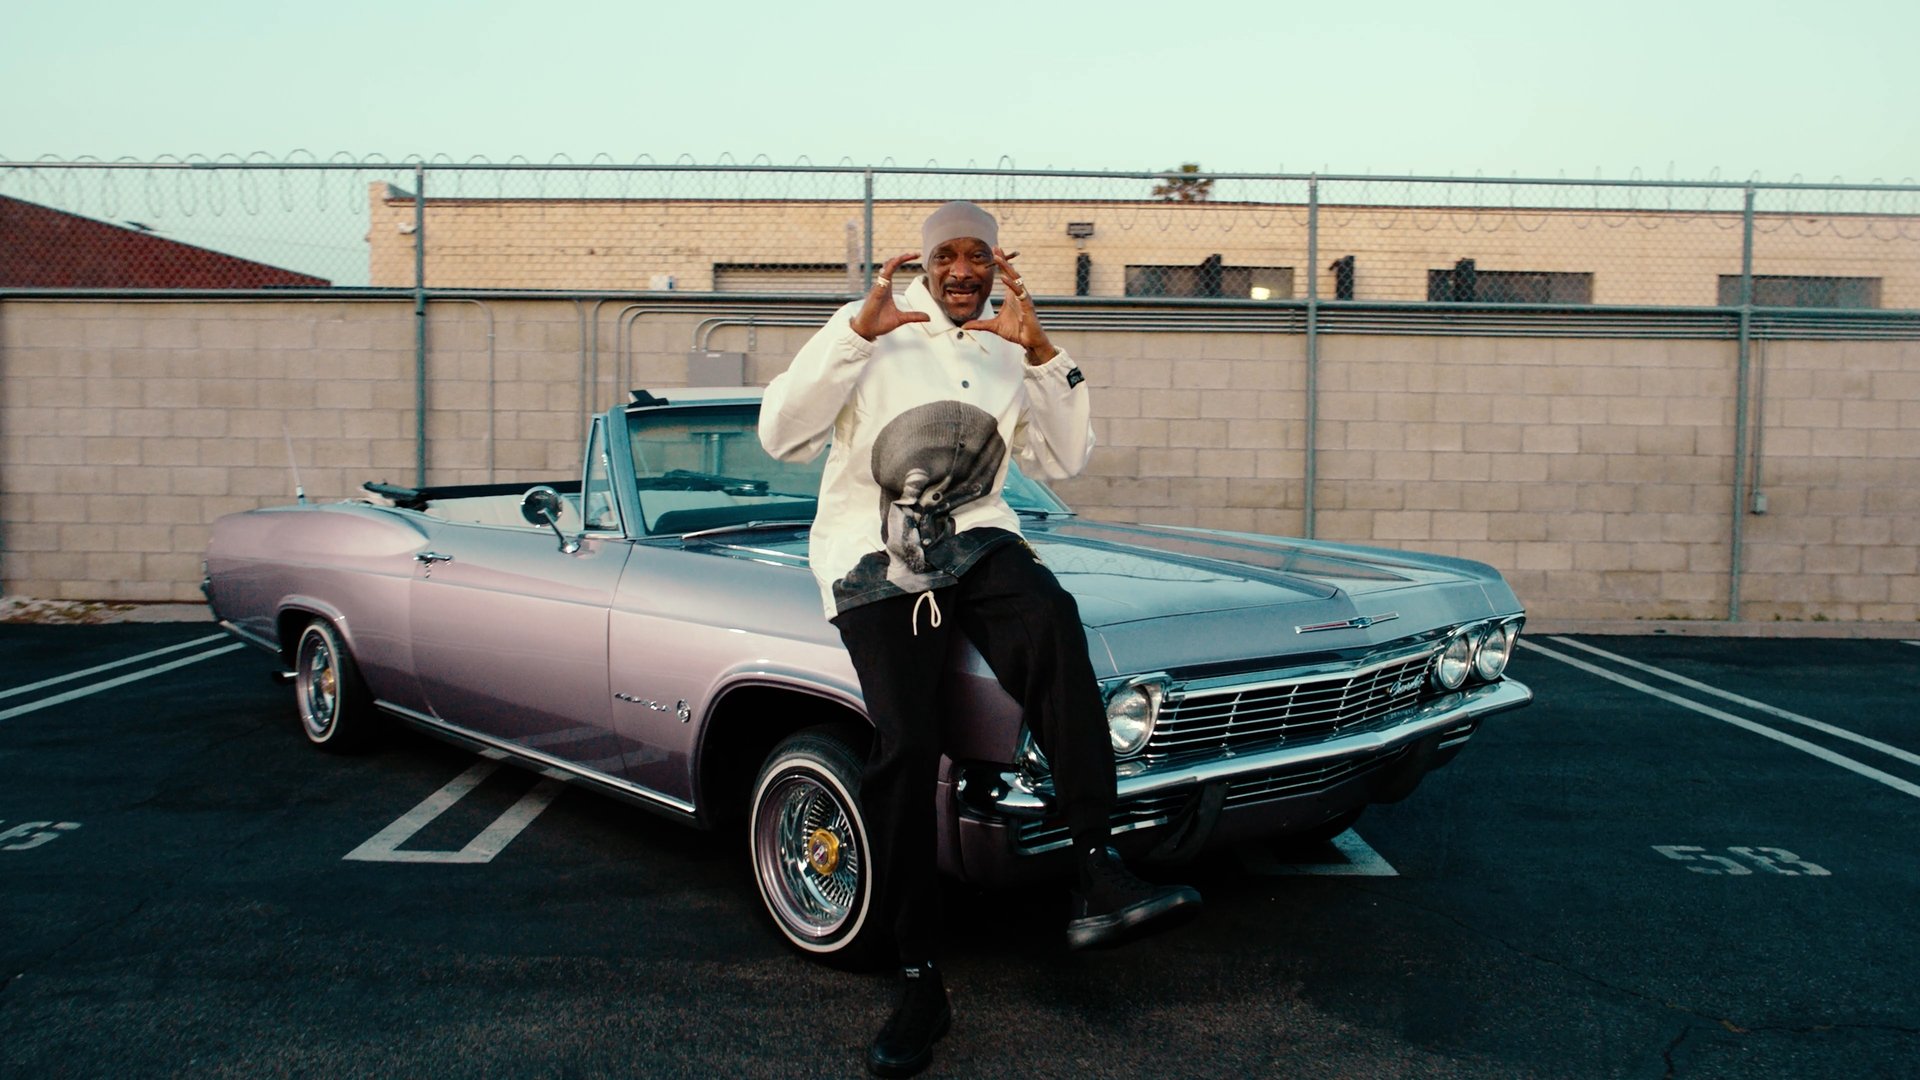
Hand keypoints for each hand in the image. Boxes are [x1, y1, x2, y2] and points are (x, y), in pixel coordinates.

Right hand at [848, 252, 930, 340]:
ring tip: (910, 255)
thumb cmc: (878, 323)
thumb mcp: (900, 319)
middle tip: (916, 253)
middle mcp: (882, 284)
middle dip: (902, 256)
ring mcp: (878, 287)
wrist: (866, 331)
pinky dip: (890, 267)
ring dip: (898, 259)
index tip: (916, 255)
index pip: (893, 268)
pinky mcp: (876, 291)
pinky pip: (883, 276)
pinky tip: (897, 262)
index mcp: (886, 288)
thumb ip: (914, 316)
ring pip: (887, 266)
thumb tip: (928, 317)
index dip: (903, 260)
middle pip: (890, 263)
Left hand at [960, 248, 1056, 364]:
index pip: (1005, 275)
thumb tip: (964, 326)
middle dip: (1003, 260)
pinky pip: (1019, 291)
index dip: (1000, 264)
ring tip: (998, 257)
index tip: (994, 252)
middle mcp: (1018, 293)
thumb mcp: (993, 327)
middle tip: (996, 247)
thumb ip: (979, 324)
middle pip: (1011, 272)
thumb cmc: (1016, 331)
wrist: (1028, 341)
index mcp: (1011, 295)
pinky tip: (1004, 277)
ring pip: (1015, 278)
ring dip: (1006, 267)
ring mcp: (1023, 298)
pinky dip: (1011, 284)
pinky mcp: (1027, 304)